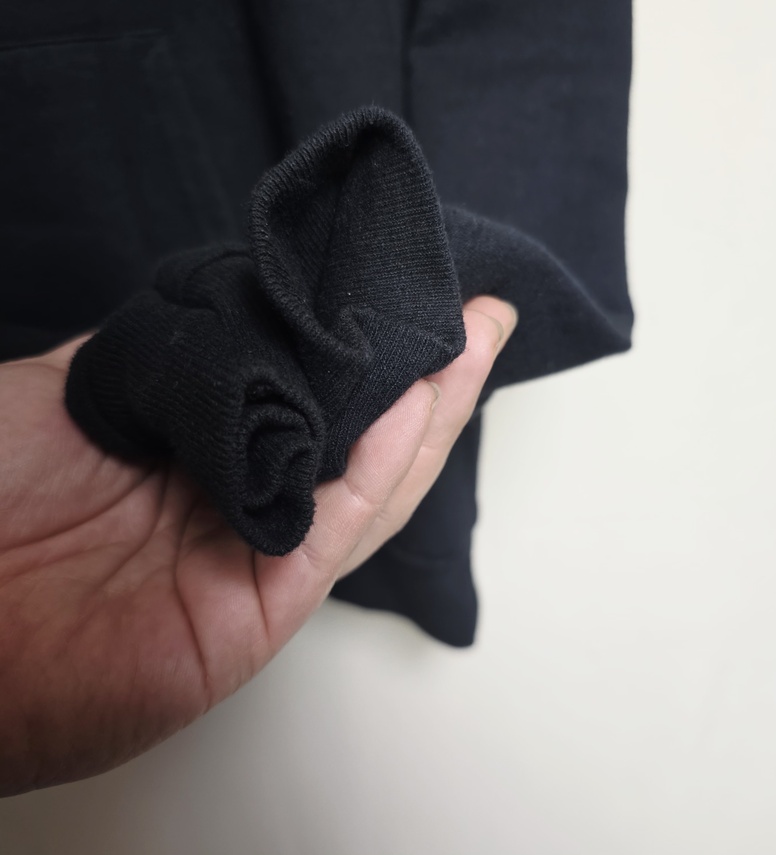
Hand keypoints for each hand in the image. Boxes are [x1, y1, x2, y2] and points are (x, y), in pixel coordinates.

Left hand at [0, 296, 515, 795]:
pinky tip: (421, 406)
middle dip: (424, 375)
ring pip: (367, 484)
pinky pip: (336, 529)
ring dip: (428, 414)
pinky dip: (384, 467)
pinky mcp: (260, 609)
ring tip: (473, 344)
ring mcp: (254, 556)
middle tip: (475, 315)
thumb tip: (223, 304)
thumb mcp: (72, 387)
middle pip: (355, 441)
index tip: (400, 288)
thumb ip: (158, 353)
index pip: (306, 399)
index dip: (361, 349)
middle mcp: (237, 502)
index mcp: (198, 452)